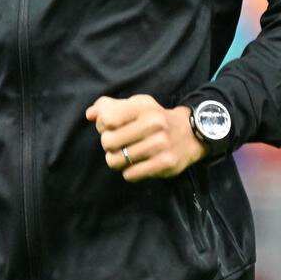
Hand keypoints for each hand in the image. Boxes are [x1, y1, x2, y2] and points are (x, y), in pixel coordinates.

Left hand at [85, 94, 206, 181]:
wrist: (190, 134)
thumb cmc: (155, 118)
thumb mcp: (136, 105)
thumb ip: (110, 106)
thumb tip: (89, 115)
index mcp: (143, 107)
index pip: (107, 118)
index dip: (102, 125)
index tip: (110, 127)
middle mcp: (154, 124)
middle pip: (108, 142)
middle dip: (108, 144)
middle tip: (117, 143)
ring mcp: (160, 145)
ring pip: (116, 160)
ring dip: (116, 159)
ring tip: (125, 154)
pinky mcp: (165, 164)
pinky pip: (130, 174)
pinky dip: (129, 171)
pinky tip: (136, 164)